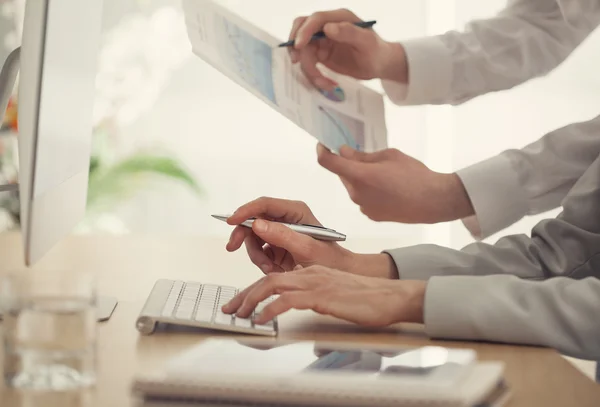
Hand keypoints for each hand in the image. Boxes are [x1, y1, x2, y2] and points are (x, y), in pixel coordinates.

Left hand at [222, 266, 426, 325]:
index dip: (253, 291)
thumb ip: (316, 299)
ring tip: (239, 314)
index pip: (275, 279)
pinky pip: (287, 300)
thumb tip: (300, 310)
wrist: (390, 296)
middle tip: (230, 309)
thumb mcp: (335, 297)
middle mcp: (310, 273)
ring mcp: (315, 282)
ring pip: (272, 285)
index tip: (240, 303)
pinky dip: (269, 309)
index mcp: (312, 272)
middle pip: (268, 280)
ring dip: (251, 299)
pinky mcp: (321, 295)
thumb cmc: (367, 299)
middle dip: (244, 294)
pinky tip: (260, 319)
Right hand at [226, 197, 397, 278]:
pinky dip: (261, 262)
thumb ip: (282, 235)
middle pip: (253, 220)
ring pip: (253, 238)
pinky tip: (273, 269)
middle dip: (244, 235)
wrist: (338, 276)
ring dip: (256, 255)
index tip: (231, 221)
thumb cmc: (330, 260)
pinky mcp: (277, 246)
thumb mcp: (306, 249)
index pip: (264, 205)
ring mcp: (280, 232)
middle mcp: (286, 218)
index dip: (246, 211)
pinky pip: (258, 251)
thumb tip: (257, 224)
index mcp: (296, 211)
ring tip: (270, 268)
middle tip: (233, 247)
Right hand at [288, 9, 407, 90]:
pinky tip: (326, 83)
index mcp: (339, 18)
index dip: (304, 31)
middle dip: (298, 48)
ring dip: (309, 68)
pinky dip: (313, 74)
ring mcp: (323, 41)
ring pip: (304, 51)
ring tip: (324, 82)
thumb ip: (349, 32)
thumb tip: (328, 28)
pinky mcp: (321, 54)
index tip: (299, 46)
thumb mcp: (367, 42)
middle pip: (302, 33)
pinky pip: (309, 63)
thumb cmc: (378, 52)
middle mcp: (328, 26)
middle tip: (297, 63)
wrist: (380, 65)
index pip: (315, 20)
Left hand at [317, 144, 474, 223]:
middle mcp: (356, 193)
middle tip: (368, 158)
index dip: (322, 151)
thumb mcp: (389, 155)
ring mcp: (362, 207)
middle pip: (343, 175)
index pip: (329, 163)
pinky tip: (387, 189)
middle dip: (349, 165)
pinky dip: (368, 191)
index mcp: (359, 176)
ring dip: (360, 178)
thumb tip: (345, 152)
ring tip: (384, 175)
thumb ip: (363, 155)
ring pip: (353, 187)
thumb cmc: (414, 174)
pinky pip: (362, 198)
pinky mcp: (370, 215)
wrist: (432, 202)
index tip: (323, 145)